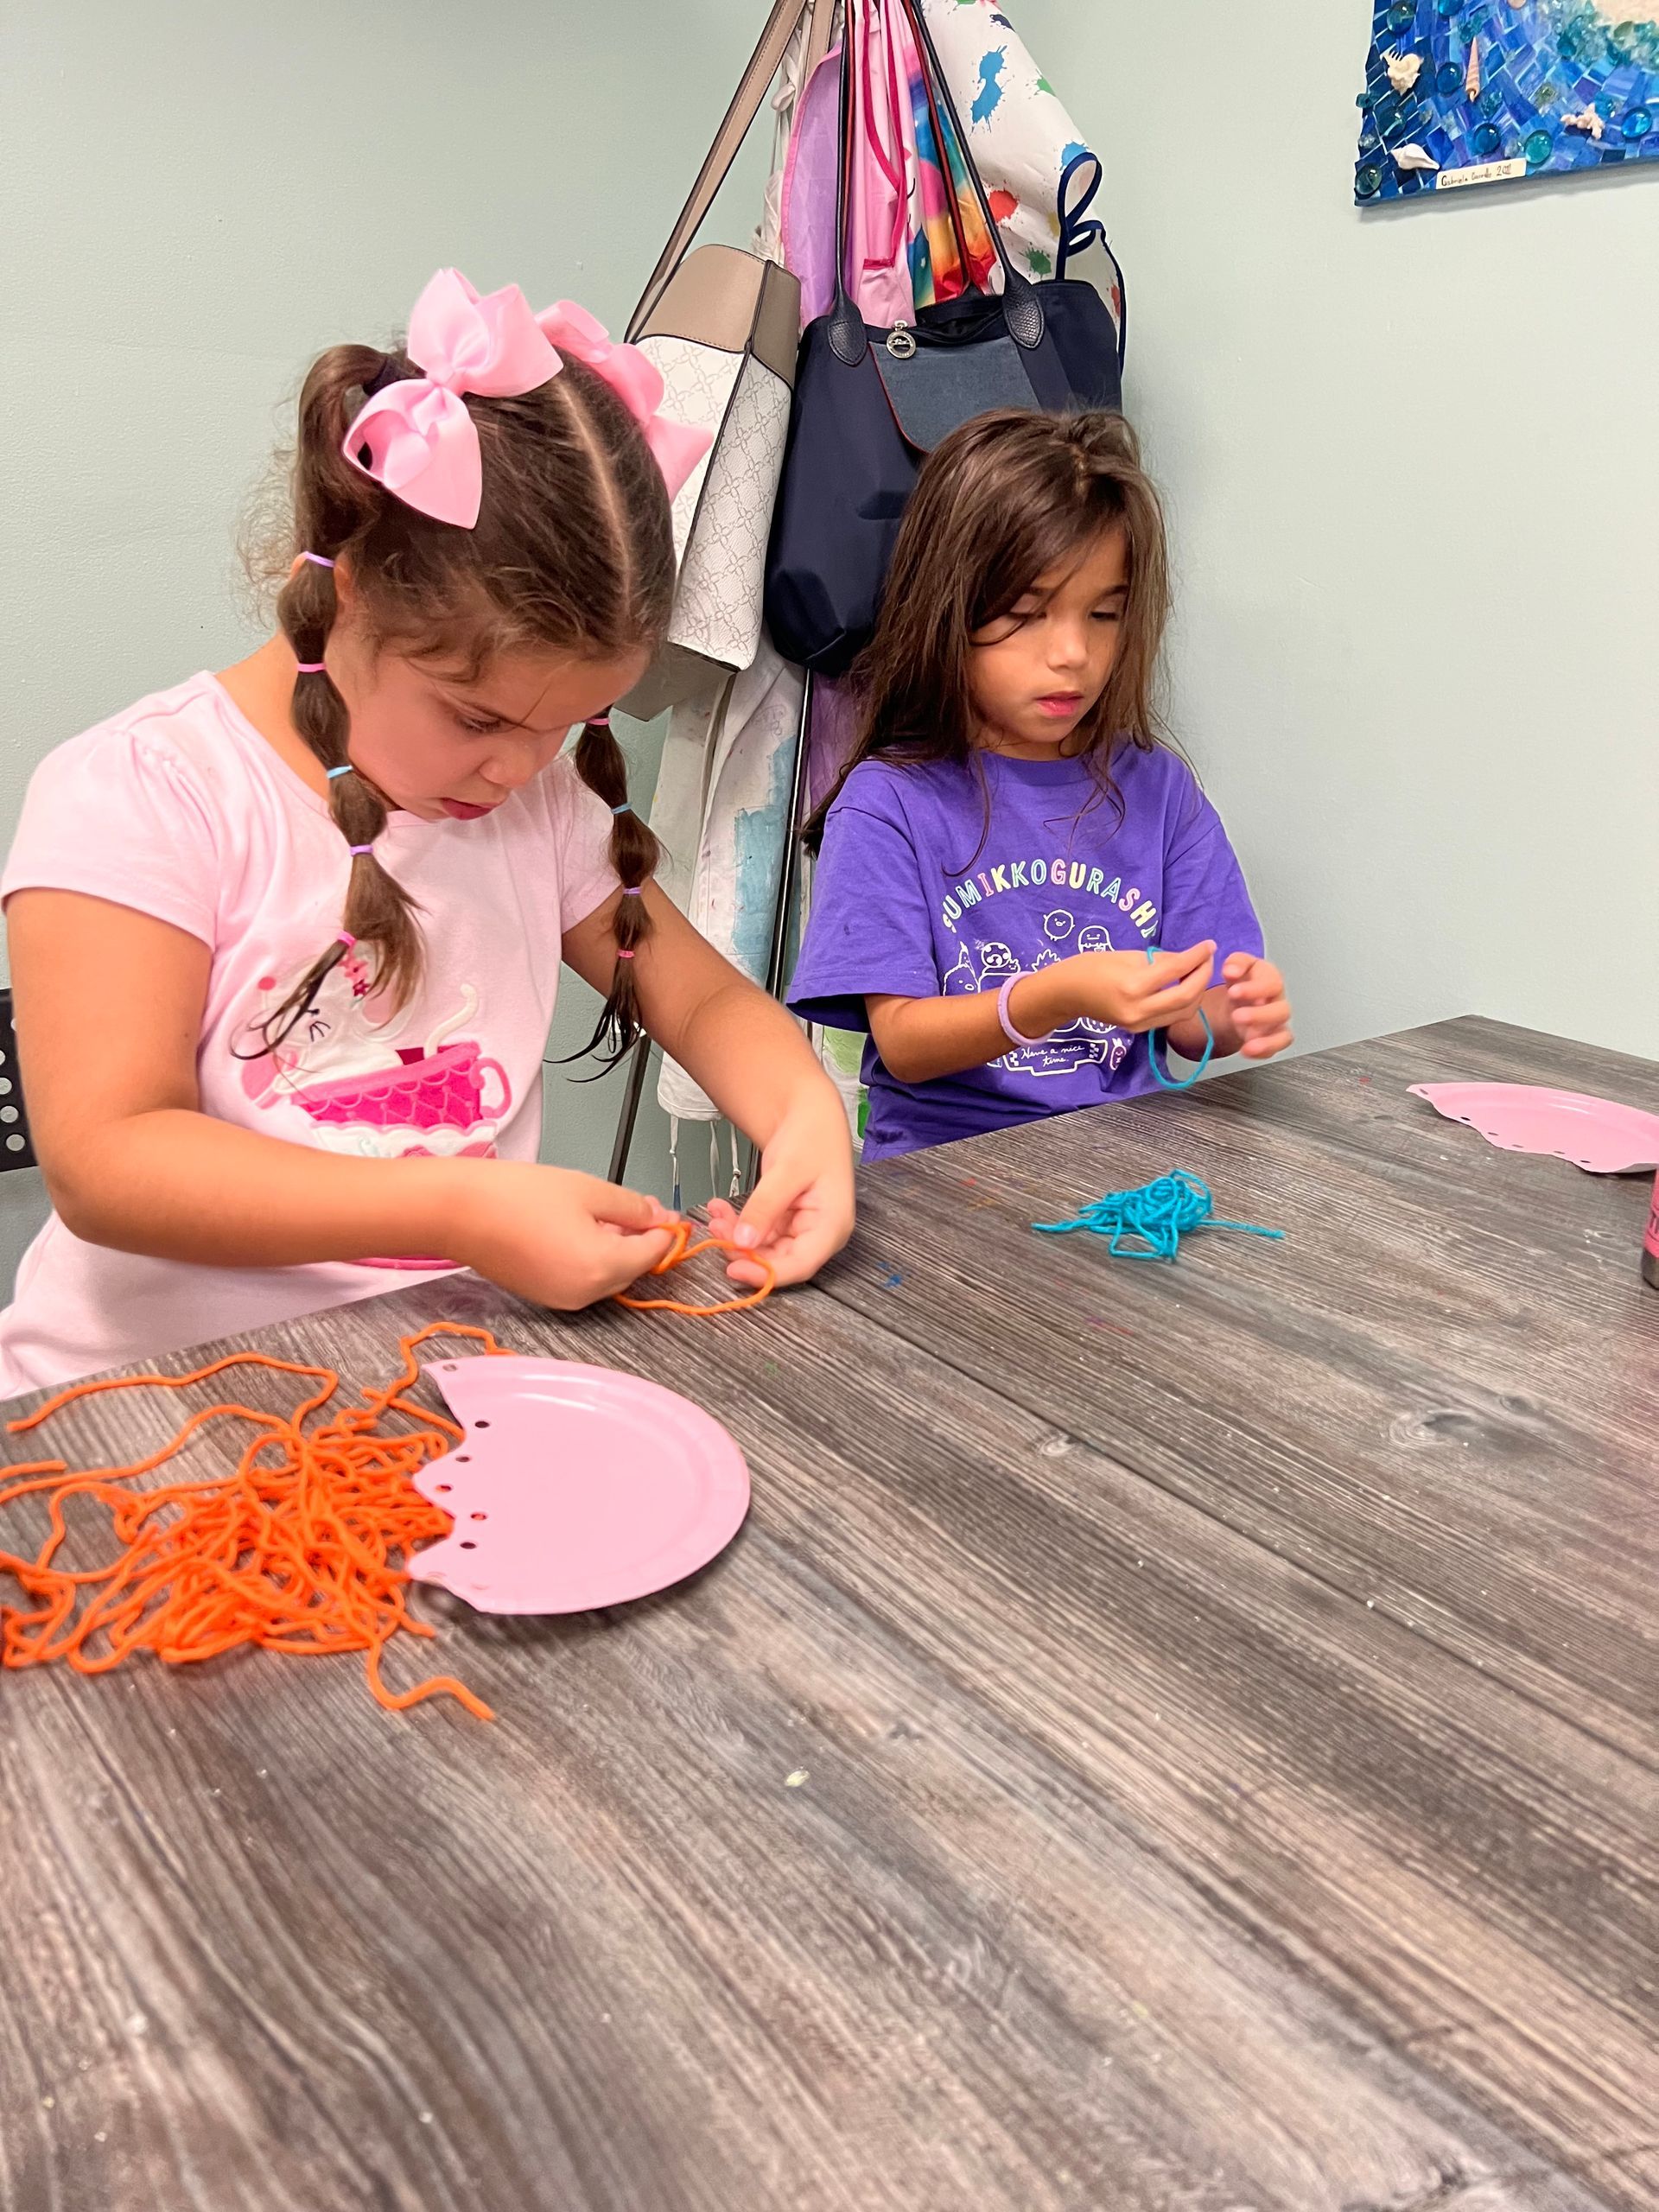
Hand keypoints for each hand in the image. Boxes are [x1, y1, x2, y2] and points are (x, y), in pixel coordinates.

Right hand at [447, 1162, 678, 1310]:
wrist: (458, 1212)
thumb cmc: (519, 1195)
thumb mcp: (588, 1190)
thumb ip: (632, 1208)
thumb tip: (660, 1219)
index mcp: (602, 1268)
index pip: (653, 1254)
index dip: (665, 1230)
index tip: (666, 1210)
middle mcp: (586, 1294)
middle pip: (632, 1269)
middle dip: (640, 1239)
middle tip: (637, 1205)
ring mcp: (562, 1299)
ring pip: (607, 1276)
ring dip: (615, 1249)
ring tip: (604, 1212)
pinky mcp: (543, 1296)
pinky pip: (582, 1280)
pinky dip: (590, 1258)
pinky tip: (578, 1229)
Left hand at [705, 1091, 854, 1290]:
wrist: (809, 1114)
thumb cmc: (812, 1136)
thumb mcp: (787, 1170)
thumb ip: (766, 1207)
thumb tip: (744, 1242)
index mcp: (833, 1226)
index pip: (801, 1264)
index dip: (766, 1273)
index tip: (734, 1269)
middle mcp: (820, 1234)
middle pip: (780, 1261)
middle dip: (744, 1250)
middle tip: (716, 1231)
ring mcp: (802, 1229)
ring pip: (764, 1249)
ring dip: (737, 1237)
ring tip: (716, 1214)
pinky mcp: (786, 1222)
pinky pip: (759, 1234)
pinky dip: (738, 1225)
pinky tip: (721, 1209)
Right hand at [1033, 940, 1216, 1035]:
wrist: (1065, 995)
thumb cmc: (1090, 967)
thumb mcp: (1126, 956)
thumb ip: (1158, 960)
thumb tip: (1186, 960)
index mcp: (1133, 986)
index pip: (1176, 969)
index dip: (1197, 956)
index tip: (1209, 944)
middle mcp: (1139, 1010)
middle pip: (1187, 997)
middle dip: (1203, 976)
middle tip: (1208, 958)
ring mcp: (1140, 1024)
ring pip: (1184, 1012)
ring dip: (1198, 992)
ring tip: (1199, 971)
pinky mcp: (1139, 1030)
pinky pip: (1171, 1018)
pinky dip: (1184, 1002)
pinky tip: (1185, 986)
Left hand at [1220, 952, 1292, 1060]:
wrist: (1237, 1002)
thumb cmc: (1240, 983)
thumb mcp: (1234, 967)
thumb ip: (1234, 964)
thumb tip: (1231, 968)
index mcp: (1270, 978)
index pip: (1271, 981)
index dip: (1254, 989)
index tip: (1233, 991)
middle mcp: (1278, 1000)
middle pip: (1281, 1010)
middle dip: (1259, 1015)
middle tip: (1237, 1016)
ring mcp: (1278, 1020)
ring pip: (1283, 1031)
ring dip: (1265, 1038)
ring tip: (1245, 1039)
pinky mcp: (1276, 1036)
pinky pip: (1278, 1046)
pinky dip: (1266, 1050)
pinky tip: (1247, 1050)